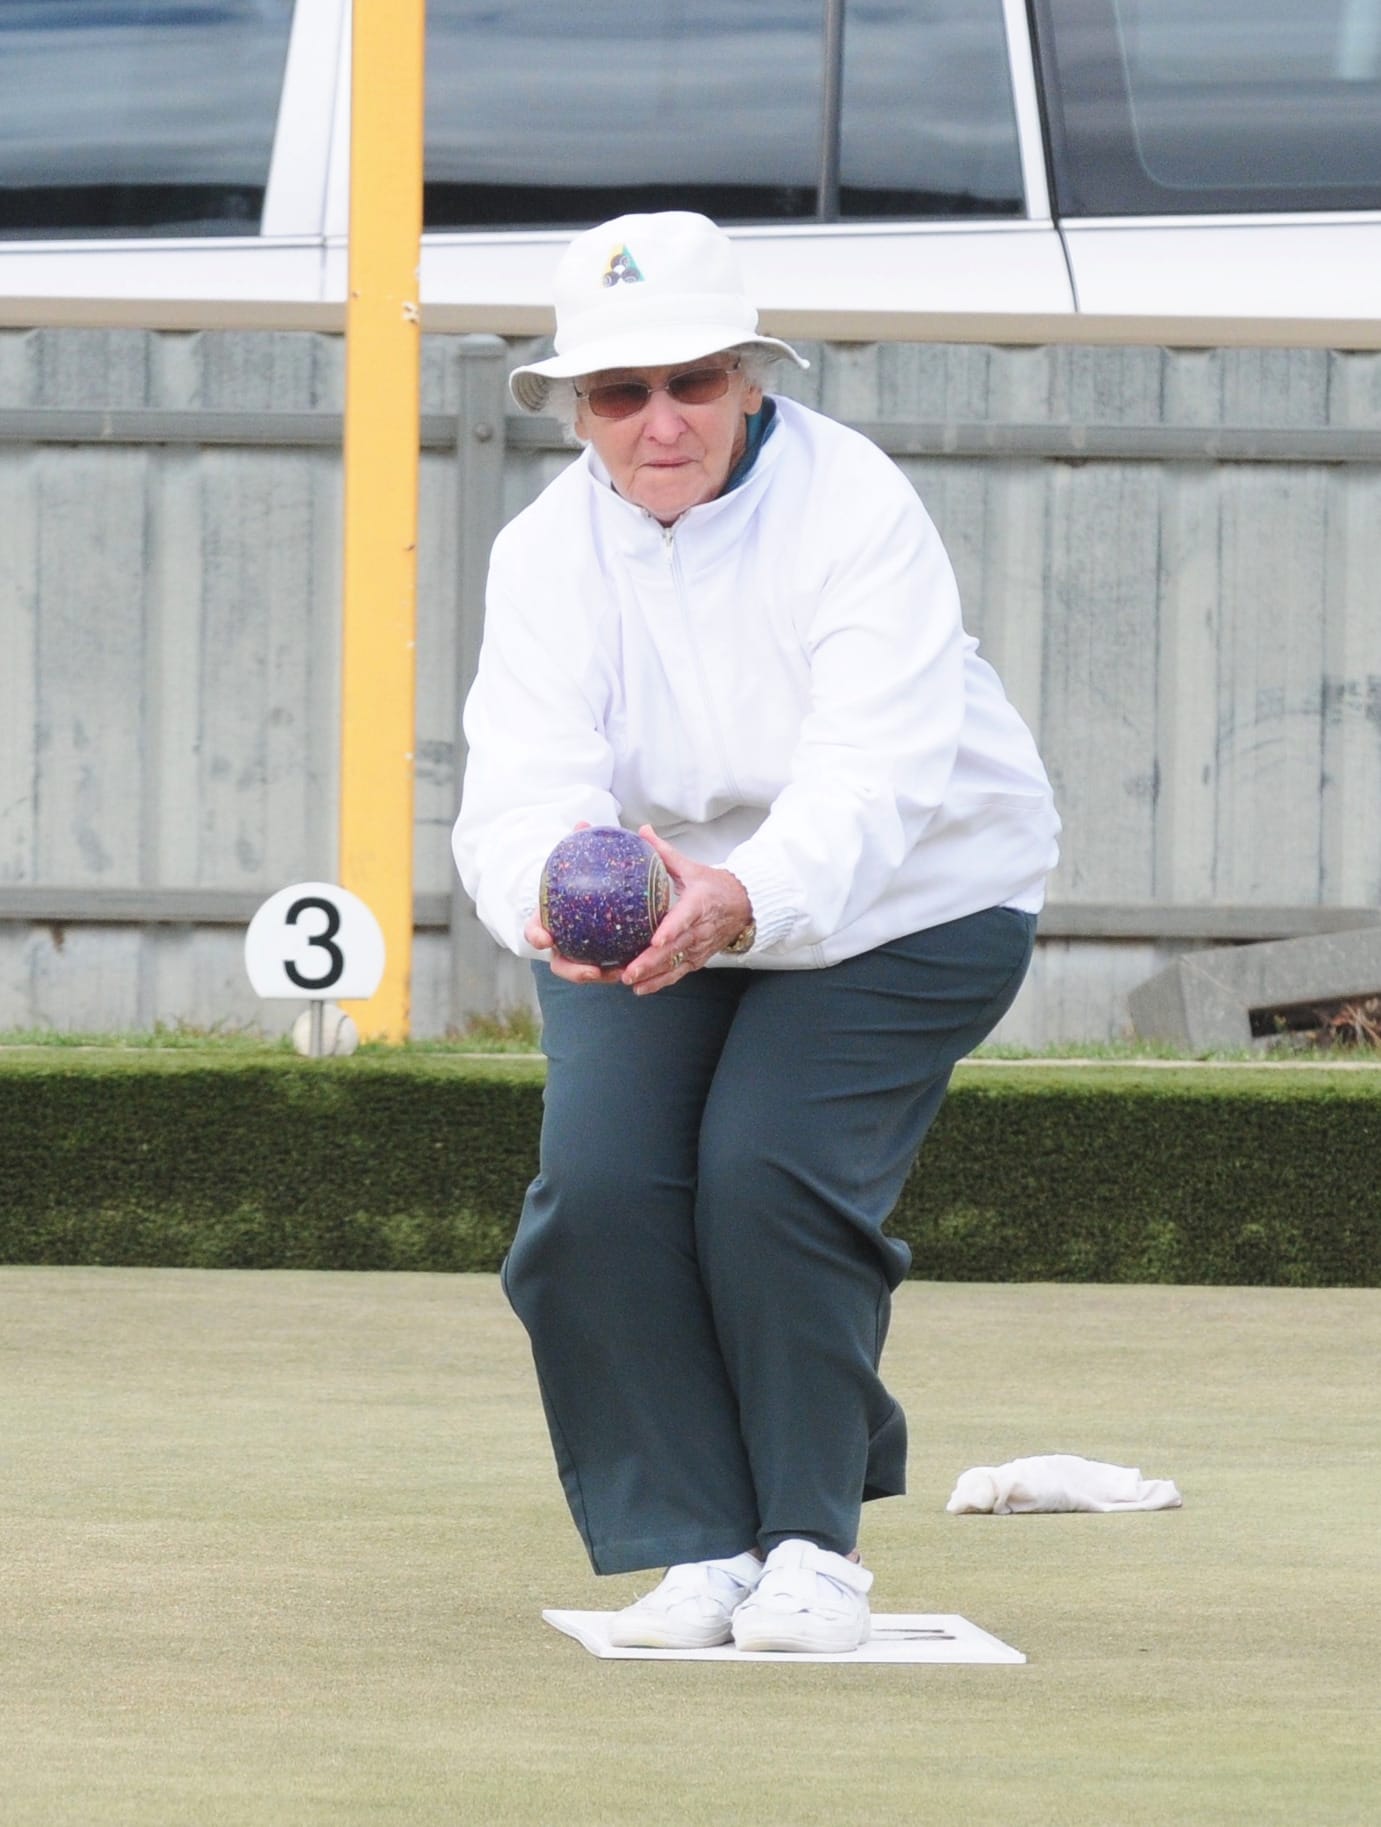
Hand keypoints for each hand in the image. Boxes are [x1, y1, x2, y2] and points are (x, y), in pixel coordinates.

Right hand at [523, 821, 624, 984]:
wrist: (590, 893)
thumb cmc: (580, 876)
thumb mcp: (580, 861)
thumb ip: (580, 845)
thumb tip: (583, 824)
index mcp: (548, 921)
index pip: (535, 931)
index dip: (536, 936)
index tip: (545, 939)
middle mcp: (560, 943)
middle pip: (559, 963)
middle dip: (573, 971)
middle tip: (592, 970)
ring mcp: (578, 955)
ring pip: (584, 972)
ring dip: (600, 976)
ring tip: (619, 973)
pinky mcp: (598, 960)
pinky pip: (607, 969)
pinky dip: (617, 970)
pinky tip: (636, 965)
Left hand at [621, 825, 752, 996]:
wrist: (743, 906)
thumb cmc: (713, 886)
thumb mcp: (691, 867)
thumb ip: (665, 852)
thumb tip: (642, 831)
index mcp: (700, 903)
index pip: (685, 918)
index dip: (671, 930)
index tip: (656, 940)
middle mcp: (700, 929)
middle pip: (675, 948)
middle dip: (651, 961)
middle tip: (629, 970)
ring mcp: (699, 947)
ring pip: (675, 964)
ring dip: (652, 975)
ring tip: (629, 981)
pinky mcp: (697, 958)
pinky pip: (678, 972)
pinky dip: (660, 982)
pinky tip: (640, 988)